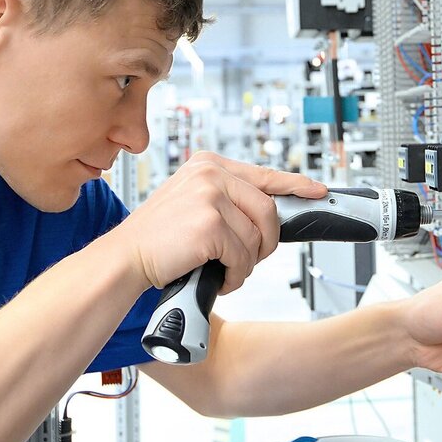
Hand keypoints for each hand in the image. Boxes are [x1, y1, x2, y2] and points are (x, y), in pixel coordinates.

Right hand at [110, 151, 325, 292]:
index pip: (264, 173)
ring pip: (256, 238)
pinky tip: (216, 277)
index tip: (316, 191)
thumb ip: (226, 199)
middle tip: (247, 260)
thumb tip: (268, 213)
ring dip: (245, 264)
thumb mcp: (193, 203)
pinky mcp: (210, 225)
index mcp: (208, 164)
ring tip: (222, 270)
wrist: (125, 258)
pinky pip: (243, 257)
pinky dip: (234, 276)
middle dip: (265, 244)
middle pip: (268, 211)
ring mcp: (210, 196)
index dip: (295, 184)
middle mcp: (210, 173)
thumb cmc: (158, 238)